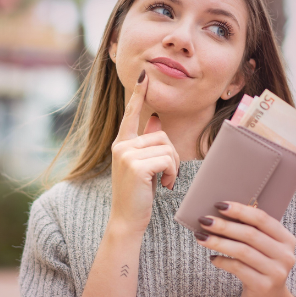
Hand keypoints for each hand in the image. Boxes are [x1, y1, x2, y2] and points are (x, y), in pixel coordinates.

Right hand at [109, 70, 179, 232]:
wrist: (127, 219)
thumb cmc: (137, 194)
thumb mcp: (143, 165)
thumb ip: (147, 141)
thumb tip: (154, 118)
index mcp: (122, 144)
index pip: (131, 114)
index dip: (138, 95)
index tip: (144, 76)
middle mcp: (121, 146)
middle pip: (161, 135)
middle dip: (172, 156)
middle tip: (168, 175)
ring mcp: (126, 155)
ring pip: (166, 147)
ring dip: (174, 166)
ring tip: (165, 181)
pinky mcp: (136, 166)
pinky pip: (167, 159)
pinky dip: (172, 173)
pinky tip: (164, 186)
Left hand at [195, 202, 295, 296]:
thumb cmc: (261, 270)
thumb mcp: (264, 250)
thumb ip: (252, 233)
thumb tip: (220, 214)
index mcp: (286, 240)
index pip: (262, 219)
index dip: (240, 210)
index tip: (219, 205)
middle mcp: (285, 255)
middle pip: (250, 234)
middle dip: (224, 226)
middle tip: (204, 220)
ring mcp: (276, 272)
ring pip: (242, 251)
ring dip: (218, 242)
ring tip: (201, 237)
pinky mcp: (263, 287)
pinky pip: (238, 268)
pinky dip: (222, 261)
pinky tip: (212, 258)